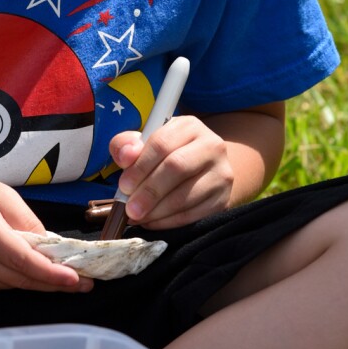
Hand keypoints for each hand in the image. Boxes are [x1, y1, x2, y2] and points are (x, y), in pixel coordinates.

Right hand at [0, 169, 93, 294]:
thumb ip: (26, 219)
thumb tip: (51, 246)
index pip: (21, 260)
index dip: (51, 274)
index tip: (78, 280)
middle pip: (20, 278)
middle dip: (55, 283)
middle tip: (86, 284)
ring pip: (12, 285)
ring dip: (40, 283)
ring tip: (67, 277)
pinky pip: (0, 286)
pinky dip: (19, 280)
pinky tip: (34, 272)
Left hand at [109, 116, 233, 228]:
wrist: (202, 172)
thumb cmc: (164, 156)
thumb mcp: (144, 144)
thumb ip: (126, 145)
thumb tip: (125, 156)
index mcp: (188, 126)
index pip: (161, 143)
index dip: (140, 166)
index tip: (124, 186)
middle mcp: (211, 145)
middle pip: (177, 167)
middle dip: (149, 191)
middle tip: (130, 208)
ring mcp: (221, 173)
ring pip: (185, 195)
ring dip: (156, 210)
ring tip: (137, 216)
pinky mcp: (223, 199)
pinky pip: (193, 214)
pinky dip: (168, 222)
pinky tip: (152, 222)